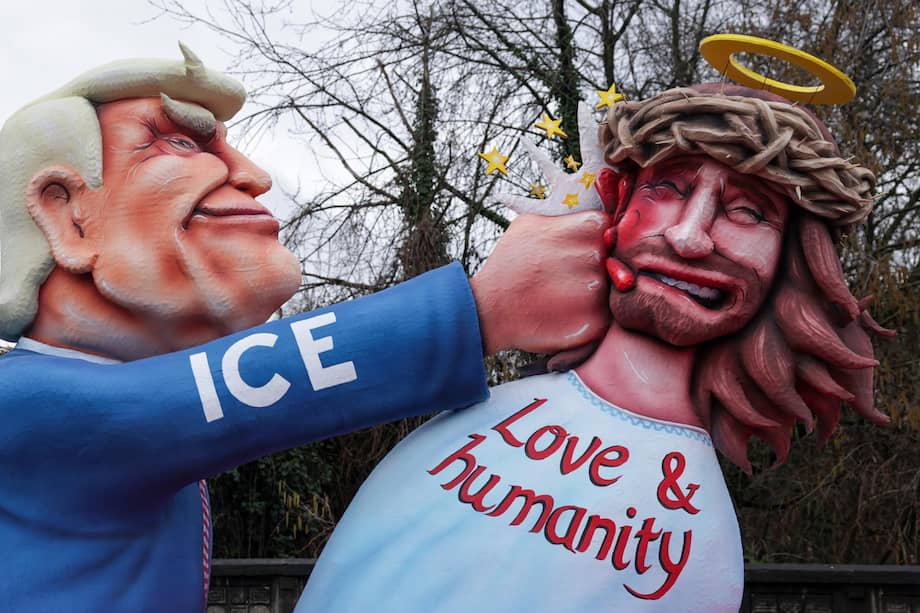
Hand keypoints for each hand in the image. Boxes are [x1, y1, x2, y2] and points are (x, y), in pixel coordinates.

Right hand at [470, 211, 610, 355]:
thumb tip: (590, 221)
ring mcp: (598, 290)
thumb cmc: (509, 263)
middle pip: (611, 259)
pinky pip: (603, 315)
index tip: (574, 253)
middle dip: (591, 268)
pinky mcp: (596, 321)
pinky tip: (563, 313)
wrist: (489, 309)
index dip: (591, 242)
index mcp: (588, 226)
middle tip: (564, 277)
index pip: (609, 230)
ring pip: (608, 288)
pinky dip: (587, 316)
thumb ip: (565, 219)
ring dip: (589, 293)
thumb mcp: (530, 223)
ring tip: (560, 295)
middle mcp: (596, 256)